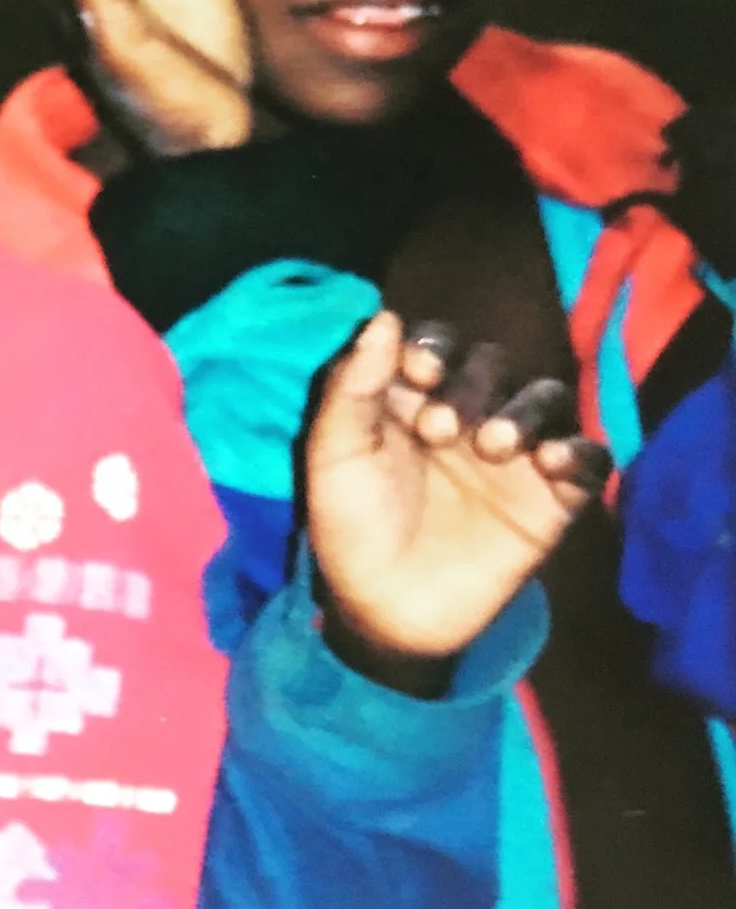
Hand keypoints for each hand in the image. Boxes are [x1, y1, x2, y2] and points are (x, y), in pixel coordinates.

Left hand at [304, 314, 608, 679]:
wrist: (385, 609)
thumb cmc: (350, 524)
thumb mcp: (335, 452)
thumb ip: (355, 384)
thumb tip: (386, 316)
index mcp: (409, 399)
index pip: (437, 345)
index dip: (433, 348)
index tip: (418, 373)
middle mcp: (465, 416)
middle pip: (492, 364)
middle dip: (471, 384)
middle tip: (440, 431)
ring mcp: (512, 457)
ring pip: (544, 398)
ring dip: (524, 410)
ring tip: (494, 446)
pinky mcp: (551, 499)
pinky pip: (589, 459)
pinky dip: (580, 452)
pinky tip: (550, 463)